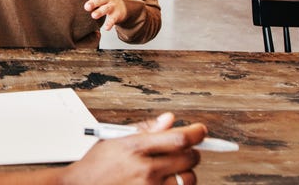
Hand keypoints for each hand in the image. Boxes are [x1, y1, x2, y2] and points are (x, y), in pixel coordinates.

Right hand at [65, 113, 204, 184]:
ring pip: (188, 180)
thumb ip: (145, 129)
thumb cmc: (96, 165)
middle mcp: (145, 170)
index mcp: (135, 148)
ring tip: (173, 168)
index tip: (201, 131)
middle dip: (192, 152)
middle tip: (185, 150)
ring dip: (186, 172)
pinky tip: (167, 180)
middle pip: (188, 159)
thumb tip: (169, 120)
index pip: (178, 139)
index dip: (196, 133)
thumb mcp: (115, 138)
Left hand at [79, 0, 126, 30]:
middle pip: (99, 0)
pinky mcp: (117, 15)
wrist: (124, 4)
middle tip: (86, 7)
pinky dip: (110, 24)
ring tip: (94, 16)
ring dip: (100, 12)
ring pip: (106, 9)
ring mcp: (112, 6)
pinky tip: (106, 28)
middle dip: (93, 3)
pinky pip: (113, 19)